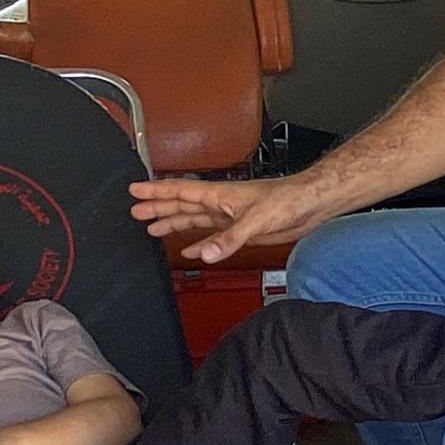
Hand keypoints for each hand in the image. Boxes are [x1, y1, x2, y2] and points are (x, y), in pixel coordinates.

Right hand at [128, 174, 342, 263]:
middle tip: (135, 211)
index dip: (156, 191)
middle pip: (181, 205)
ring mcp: (230, 217)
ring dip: (173, 223)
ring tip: (152, 227)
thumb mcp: (256, 220)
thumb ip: (229, 238)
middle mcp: (221, 205)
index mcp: (219, 195)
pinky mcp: (241, 230)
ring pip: (193, 219)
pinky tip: (190, 250)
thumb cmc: (287, 200)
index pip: (180, 191)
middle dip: (158, 207)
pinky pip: (212, 238)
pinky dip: (199, 244)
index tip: (135, 190)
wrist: (309, 205)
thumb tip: (206, 254)